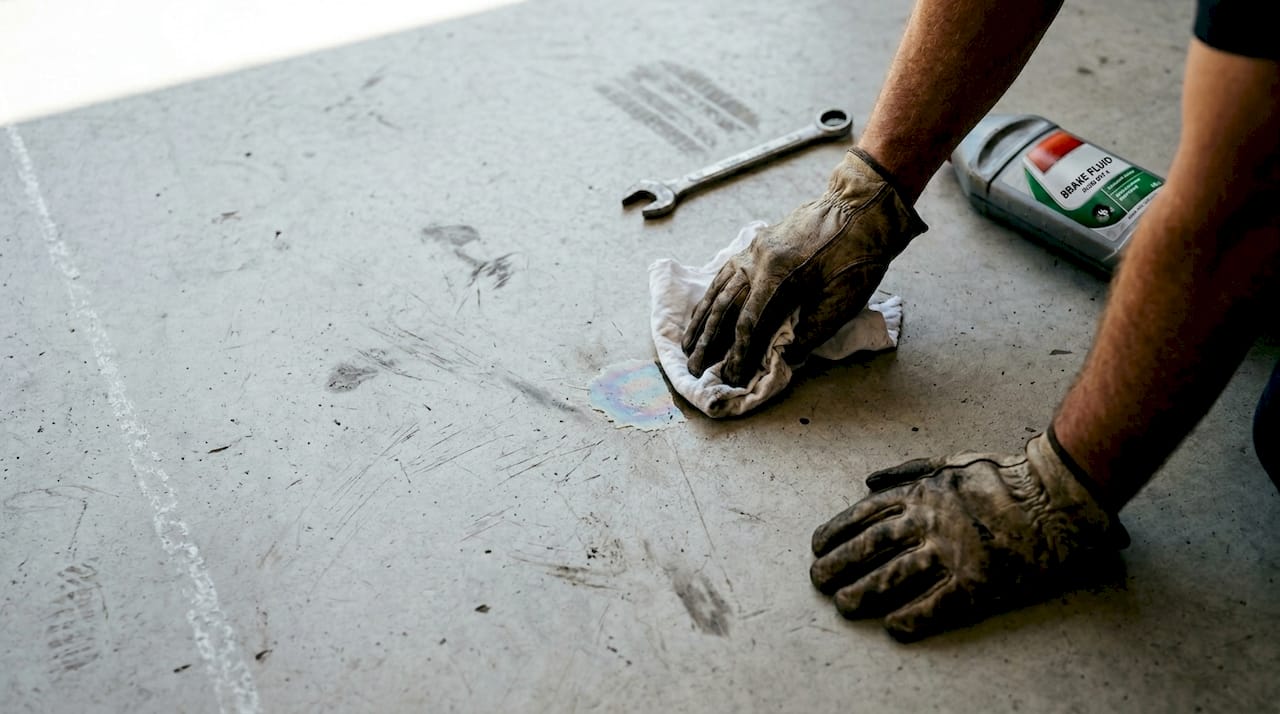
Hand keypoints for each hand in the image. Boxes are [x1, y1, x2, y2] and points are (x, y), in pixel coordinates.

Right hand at [682, 149, 925, 385]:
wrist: (861, 206)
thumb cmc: (859, 254)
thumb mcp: (844, 299)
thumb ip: (813, 330)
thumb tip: (787, 356)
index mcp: (779, 276)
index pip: (749, 324)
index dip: (738, 354)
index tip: (731, 377)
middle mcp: (758, 261)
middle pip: (725, 308)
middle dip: (708, 342)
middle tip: (694, 368)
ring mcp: (754, 250)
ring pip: (719, 289)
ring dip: (702, 320)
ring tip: (688, 344)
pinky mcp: (758, 244)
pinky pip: (726, 273)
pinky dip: (712, 295)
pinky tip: (704, 309)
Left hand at [810, 433, 1127, 641]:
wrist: (1055, 496)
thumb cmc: (1001, 478)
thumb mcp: (949, 462)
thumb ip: (907, 471)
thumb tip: (868, 481)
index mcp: (921, 493)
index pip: (865, 516)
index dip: (836, 533)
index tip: (817, 548)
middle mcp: (930, 522)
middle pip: (871, 548)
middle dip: (839, 565)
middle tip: (819, 581)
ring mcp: (954, 552)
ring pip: (895, 578)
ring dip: (864, 593)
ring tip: (844, 605)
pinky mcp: (979, 582)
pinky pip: (937, 604)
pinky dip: (912, 616)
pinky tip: (893, 626)